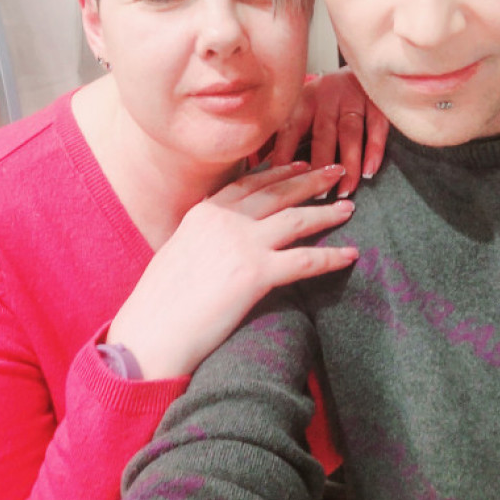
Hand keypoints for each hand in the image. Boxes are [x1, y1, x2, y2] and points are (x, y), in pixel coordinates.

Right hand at [107, 163, 357, 379]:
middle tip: (336, 171)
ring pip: (297, 218)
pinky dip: (331, 257)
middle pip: (279, 191)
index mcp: (205, 211)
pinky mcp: (255, 273)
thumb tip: (218, 236)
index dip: (280, 172)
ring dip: (327, 211)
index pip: (251, 181)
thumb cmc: (158, 303)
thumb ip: (203, 235)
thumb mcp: (177, 250)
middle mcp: (226, 219)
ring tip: (349, 206)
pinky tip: (350, 254)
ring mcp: (242, 243)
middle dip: (312, 179)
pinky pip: (305, 260)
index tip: (300, 165)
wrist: (149, 334)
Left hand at [269, 67, 388, 195]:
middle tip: (319, 195)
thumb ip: (284, 133)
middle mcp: (327, 98)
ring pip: (349, 134)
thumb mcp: (302, 106)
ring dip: (349, 163)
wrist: (360, 67)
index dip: (284, 153)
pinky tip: (370, 170)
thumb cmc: (325, 98)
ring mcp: (352, 99)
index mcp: (303, 101)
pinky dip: (374, 149)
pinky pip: (375, 127)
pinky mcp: (375, 101)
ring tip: (346, 190)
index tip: (281, 180)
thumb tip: (260, 162)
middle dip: (320, 165)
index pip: (290, 129)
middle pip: (323, 135)